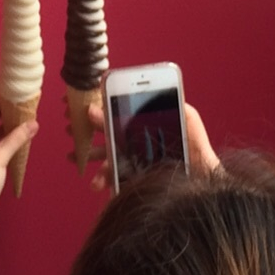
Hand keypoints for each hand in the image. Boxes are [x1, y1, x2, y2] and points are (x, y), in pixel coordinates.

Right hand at [82, 99, 220, 191]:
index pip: (118, 112)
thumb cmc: (197, 151)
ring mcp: (133, 162)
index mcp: (144, 125)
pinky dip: (104, 180)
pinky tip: (99, 184)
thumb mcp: (189, 121)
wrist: (204, 182)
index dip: (99, 107)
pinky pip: (115, 178)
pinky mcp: (134, 179)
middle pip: (107, 133)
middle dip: (86, 130)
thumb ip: (178, 106)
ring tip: (76, 156)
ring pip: (106, 156)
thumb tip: (163, 91)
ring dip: (90, 157)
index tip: (82, 104)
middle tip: (71, 128)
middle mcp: (136, 142)